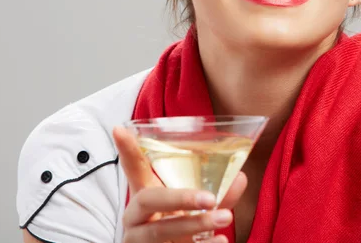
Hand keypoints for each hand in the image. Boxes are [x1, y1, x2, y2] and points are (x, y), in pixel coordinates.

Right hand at [113, 127, 247, 242]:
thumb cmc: (178, 230)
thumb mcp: (191, 211)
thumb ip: (213, 194)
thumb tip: (240, 177)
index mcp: (143, 197)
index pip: (134, 169)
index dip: (127, 150)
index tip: (120, 129)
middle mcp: (136, 217)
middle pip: (149, 200)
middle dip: (180, 197)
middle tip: (210, 198)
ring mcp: (139, 240)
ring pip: (161, 231)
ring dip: (196, 224)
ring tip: (225, 218)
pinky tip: (220, 242)